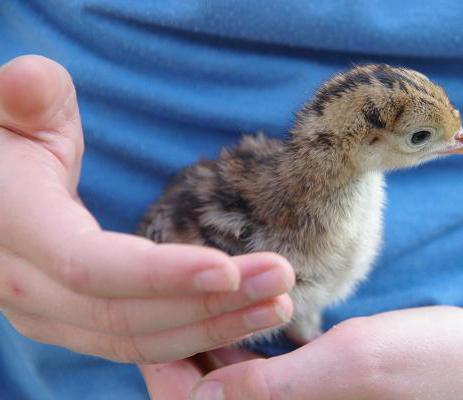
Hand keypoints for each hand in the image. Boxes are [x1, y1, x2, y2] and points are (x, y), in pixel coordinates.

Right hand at [0, 55, 293, 362]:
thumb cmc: (10, 145)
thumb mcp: (15, 115)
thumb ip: (26, 99)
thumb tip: (26, 82)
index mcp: (16, 230)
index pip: (91, 266)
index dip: (161, 273)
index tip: (231, 268)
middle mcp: (25, 289)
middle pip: (127, 315)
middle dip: (210, 304)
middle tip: (281, 280)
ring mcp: (48, 315)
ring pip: (138, 340)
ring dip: (213, 326)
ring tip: (276, 305)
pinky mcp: (73, 324)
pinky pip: (139, 344)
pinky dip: (192, 336)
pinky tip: (242, 319)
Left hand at [144, 306, 462, 399]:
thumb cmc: (434, 364)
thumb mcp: (355, 364)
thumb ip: (277, 388)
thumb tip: (202, 398)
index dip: (167, 375)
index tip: (149, 328)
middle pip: (210, 396)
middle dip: (183, 354)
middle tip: (165, 301)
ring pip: (232, 381)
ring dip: (209, 343)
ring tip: (192, 298)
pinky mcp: (313, 382)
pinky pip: (260, 368)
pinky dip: (239, 340)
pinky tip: (233, 306)